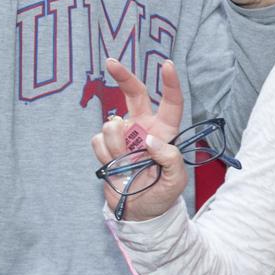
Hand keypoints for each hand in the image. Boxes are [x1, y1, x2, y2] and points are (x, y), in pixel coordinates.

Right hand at [91, 59, 190, 220]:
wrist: (138, 212)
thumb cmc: (162, 194)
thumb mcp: (176, 181)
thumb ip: (170, 158)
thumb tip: (150, 140)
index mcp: (166, 130)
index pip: (171, 102)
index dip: (170, 82)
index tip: (166, 64)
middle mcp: (144, 126)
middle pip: (134, 93)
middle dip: (122, 75)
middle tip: (110, 62)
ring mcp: (123, 135)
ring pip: (111, 125)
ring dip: (116, 146)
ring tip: (126, 165)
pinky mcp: (105, 146)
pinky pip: (98, 140)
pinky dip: (105, 155)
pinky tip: (114, 167)